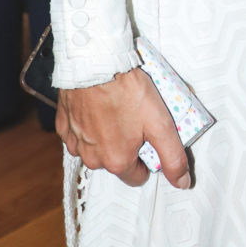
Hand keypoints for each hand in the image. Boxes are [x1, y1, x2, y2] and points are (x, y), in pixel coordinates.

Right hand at [57, 68, 190, 189]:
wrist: (96, 63)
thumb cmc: (128, 92)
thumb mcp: (160, 124)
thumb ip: (172, 157)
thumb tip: (182, 183)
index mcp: (117, 162)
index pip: (138, 176)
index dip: (147, 157)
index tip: (149, 135)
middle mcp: (92, 159)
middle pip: (115, 161)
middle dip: (126, 145)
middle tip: (135, 118)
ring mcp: (74, 143)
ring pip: (96, 148)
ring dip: (106, 135)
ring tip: (116, 109)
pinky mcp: (63, 125)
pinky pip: (78, 133)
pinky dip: (88, 125)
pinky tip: (97, 107)